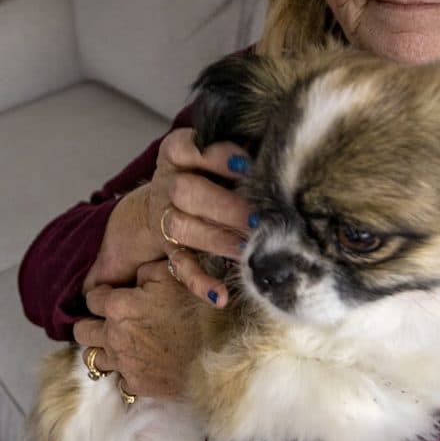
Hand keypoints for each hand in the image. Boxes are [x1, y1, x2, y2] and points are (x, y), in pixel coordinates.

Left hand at [74, 261, 208, 398]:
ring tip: (119, 344)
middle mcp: (113, 336)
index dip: (104, 296)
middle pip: (82, 330)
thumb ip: (146, 270)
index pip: (91, 299)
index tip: (117, 297)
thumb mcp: (173, 274)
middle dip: (92, 323)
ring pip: (91, 357)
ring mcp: (122, 363)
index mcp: (118, 306)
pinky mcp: (136, 384)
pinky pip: (117, 378)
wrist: (218, 354)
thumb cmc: (196, 310)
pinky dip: (124, 371)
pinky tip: (138, 363)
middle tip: (111, 322)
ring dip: (102, 348)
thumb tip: (136, 275)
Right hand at [87, 127, 252, 309]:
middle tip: (258, 219)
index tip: (248, 164)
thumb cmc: (206, 170)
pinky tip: (220, 295)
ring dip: (218, 240)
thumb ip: (241, 145)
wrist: (162, 200)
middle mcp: (166, 183)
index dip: (217, 156)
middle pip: (186, 191)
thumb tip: (277, 146)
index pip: (189, 148)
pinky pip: (180, 266)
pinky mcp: (169, 248)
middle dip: (224, 206)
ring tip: (249, 249)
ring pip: (183, 228)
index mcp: (176, 152)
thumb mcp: (215, 151)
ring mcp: (164, 217)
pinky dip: (199, 282)